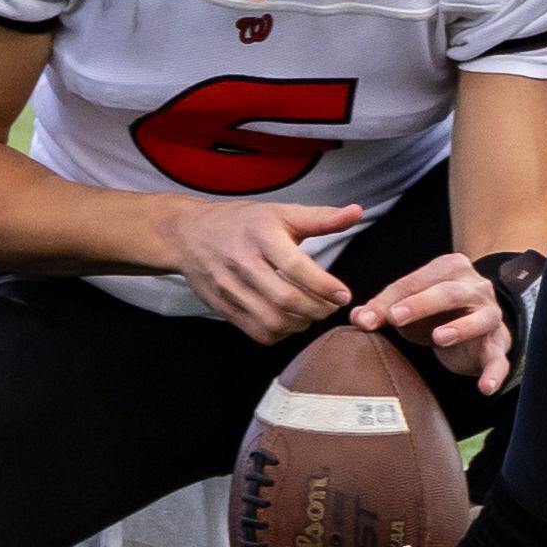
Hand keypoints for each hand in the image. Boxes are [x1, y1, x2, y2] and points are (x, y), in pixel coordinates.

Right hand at [161, 198, 364, 342]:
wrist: (189, 234)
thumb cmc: (242, 222)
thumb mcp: (280, 212)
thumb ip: (320, 217)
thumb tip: (357, 212)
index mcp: (262, 235)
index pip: (296, 267)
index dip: (324, 285)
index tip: (344, 294)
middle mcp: (243, 262)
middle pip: (286, 299)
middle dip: (317, 309)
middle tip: (331, 307)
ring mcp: (230, 288)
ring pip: (272, 320)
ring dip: (300, 324)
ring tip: (312, 314)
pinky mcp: (222, 307)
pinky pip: (256, 332)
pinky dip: (280, 333)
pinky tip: (289, 322)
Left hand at [352, 254, 513, 394]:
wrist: (473, 327)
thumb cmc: (436, 312)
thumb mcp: (408, 308)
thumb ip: (383, 310)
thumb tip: (358, 317)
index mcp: (451, 268)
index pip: (418, 280)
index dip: (392, 298)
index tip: (369, 317)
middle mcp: (476, 287)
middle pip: (450, 292)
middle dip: (422, 304)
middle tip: (396, 317)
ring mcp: (491, 314)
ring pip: (481, 318)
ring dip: (461, 327)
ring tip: (438, 338)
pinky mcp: (499, 343)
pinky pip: (500, 358)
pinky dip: (495, 372)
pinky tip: (485, 387)